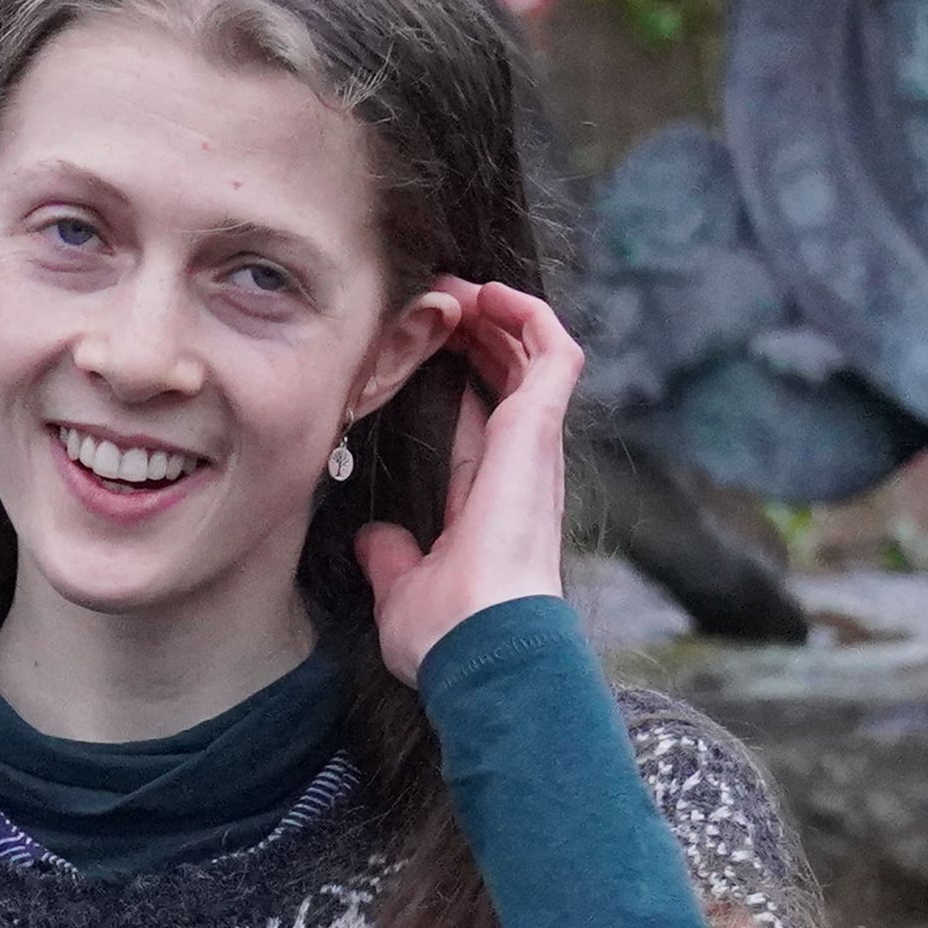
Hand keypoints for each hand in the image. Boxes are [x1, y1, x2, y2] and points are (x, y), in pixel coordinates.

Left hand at [352, 280, 585, 686]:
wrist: (484, 642)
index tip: (418, 347)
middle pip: (510, 377)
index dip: (457, 379)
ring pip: (535, 356)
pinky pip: (554, 351)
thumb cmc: (450, 633)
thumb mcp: (403, 587)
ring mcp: (535, 446)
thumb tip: (374, 538)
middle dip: (475, 333)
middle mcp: (521, 467)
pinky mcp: (540, 428)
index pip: (479, 422)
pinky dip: (527, 314)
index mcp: (492, 498)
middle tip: (434, 301)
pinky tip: (487, 293)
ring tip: (458, 284)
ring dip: (499, 313)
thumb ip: (391, 557)